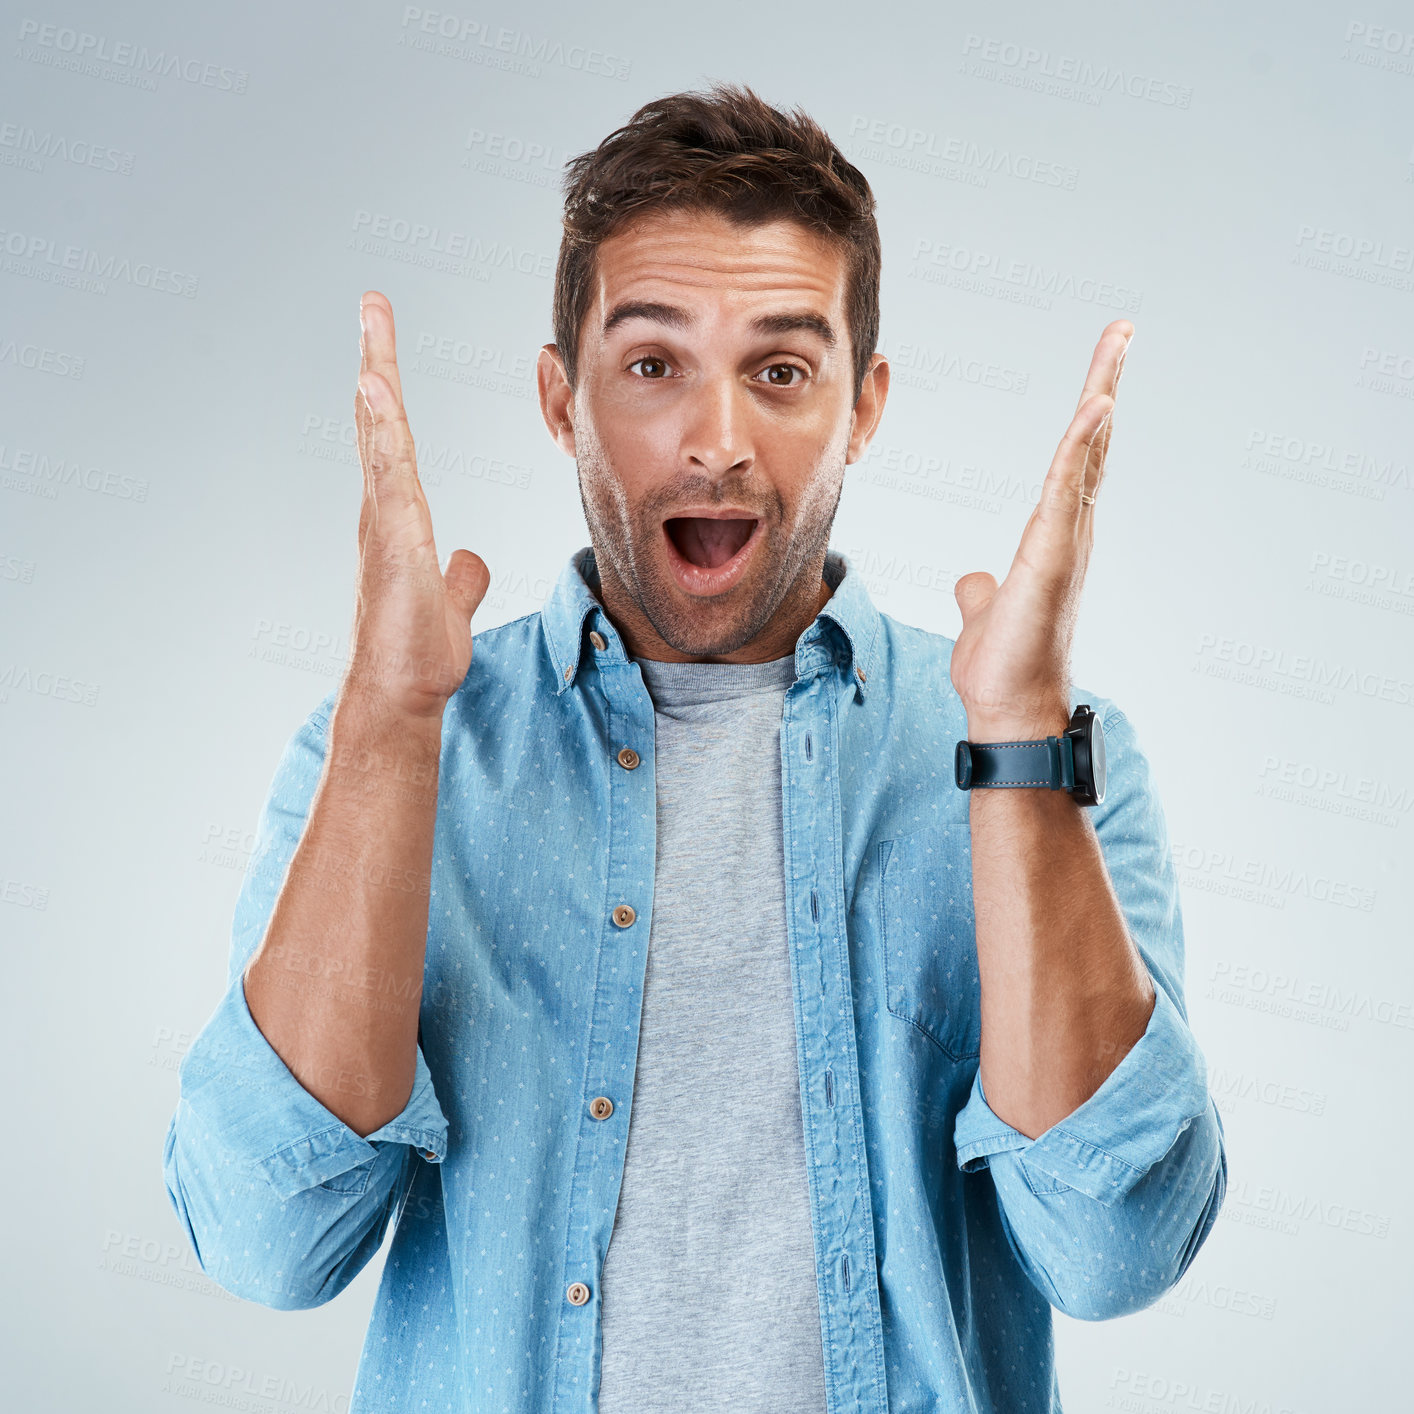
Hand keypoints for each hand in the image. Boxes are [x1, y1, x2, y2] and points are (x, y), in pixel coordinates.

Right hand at [345, 290, 489, 720]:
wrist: (401, 694)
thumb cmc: (416, 655)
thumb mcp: (450, 605)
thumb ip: (460, 577)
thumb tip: (469, 561)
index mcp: (399, 520)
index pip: (392, 443)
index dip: (389, 395)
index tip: (383, 350)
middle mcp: (384, 512)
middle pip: (378, 422)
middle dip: (376, 361)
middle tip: (372, 306)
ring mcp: (384, 522)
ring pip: (379, 433)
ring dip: (377, 376)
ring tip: (373, 323)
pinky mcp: (393, 538)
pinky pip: (387, 470)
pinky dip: (380, 426)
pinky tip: (375, 386)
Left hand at [950, 319, 1132, 739]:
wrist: (1008, 707)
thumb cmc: (1004, 667)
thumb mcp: (986, 613)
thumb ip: (981, 591)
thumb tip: (974, 579)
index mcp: (1052, 538)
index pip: (1075, 463)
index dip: (1088, 418)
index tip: (1103, 374)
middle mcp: (1069, 532)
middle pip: (1091, 444)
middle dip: (1106, 384)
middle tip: (1123, 332)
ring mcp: (1066, 541)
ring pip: (1087, 454)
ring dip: (1102, 394)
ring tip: (1118, 343)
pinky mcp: (1053, 555)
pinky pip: (1069, 487)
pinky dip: (1083, 445)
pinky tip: (1097, 404)